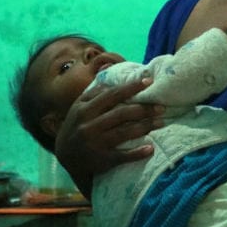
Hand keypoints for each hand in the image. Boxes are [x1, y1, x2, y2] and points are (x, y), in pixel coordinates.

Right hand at [54, 76, 163, 195]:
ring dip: (145, 127)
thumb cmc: (77, 126)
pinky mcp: (101, 159)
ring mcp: (95, 142)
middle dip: (143, 109)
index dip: (131, 88)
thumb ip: (95, 90)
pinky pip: (122, 156)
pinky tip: (151, 149)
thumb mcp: (79, 107)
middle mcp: (88, 124)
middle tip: (161, 107)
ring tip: (161, 122)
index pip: (111, 95)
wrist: (65, 156)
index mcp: (84, 108)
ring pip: (124, 133)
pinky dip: (137, 153)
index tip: (148, 83)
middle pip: (120, 113)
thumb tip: (108, 67)